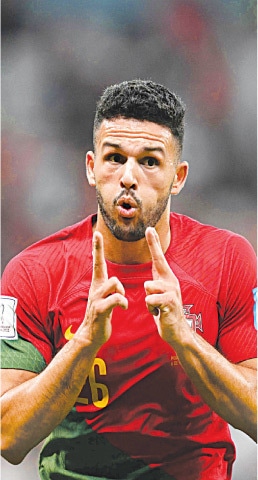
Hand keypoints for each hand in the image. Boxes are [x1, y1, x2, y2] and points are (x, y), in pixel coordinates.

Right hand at [80, 231, 127, 347]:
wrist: (91, 335)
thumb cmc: (102, 316)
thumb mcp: (105, 299)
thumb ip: (110, 289)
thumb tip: (115, 282)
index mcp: (98, 285)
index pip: (97, 262)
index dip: (97, 248)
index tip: (97, 233)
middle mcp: (95, 289)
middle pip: (108, 274)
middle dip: (118, 284)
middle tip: (120, 297)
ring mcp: (96, 299)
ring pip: (113, 284)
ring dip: (120, 293)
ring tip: (121, 304)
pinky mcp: (100, 310)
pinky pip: (115, 299)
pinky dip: (122, 302)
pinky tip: (122, 308)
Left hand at [144, 227, 185, 344]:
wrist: (176, 332)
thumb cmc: (165, 313)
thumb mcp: (158, 297)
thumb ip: (154, 287)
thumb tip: (147, 283)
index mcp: (167, 279)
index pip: (159, 257)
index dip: (154, 243)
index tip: (149, 228)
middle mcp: (171, 281)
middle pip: (157, 265)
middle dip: (151, 263)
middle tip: (152, 258)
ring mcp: (172, 291)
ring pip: (148, 286)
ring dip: (148, 301)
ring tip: (156, 308)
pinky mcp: (170, 302)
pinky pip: (150, 299)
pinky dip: (150, 309)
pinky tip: (158, 314)